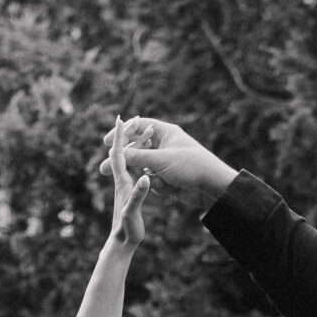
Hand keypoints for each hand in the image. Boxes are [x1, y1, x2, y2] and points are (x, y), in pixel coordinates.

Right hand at [98, 116, 235, 201]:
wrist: (213, 187)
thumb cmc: (191, 166)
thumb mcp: (161, 160)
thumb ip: (137, 157)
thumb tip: (117, 155)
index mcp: (166, 133)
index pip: (138, 127)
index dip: (121, 133)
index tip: (105, 143)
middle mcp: (165, 146)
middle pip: (136, 150)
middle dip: (122, 161)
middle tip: (103, 170)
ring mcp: (166, 163)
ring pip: (143, 168)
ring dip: (139, 176)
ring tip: (132, 185)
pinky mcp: (169, 179)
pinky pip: (153, 181)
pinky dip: (155, 186)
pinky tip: (167, 188)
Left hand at [105, 116, 149, 248]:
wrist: (120, 244)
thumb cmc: (127, 229)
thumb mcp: (134, 211)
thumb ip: (139, 195)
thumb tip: (145, 178)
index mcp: (122, 182)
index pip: (119, 153)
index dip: (119, 136)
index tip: (122, 119)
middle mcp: (122, 181)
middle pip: (123, 152)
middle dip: (129, 135)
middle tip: (138, 119)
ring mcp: (126, 186)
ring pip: (131, 160)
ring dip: (137, 145)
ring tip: (147, 133)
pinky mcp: (131, 192)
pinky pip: (136, 170)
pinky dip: (142, 159)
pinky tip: (148, 157)